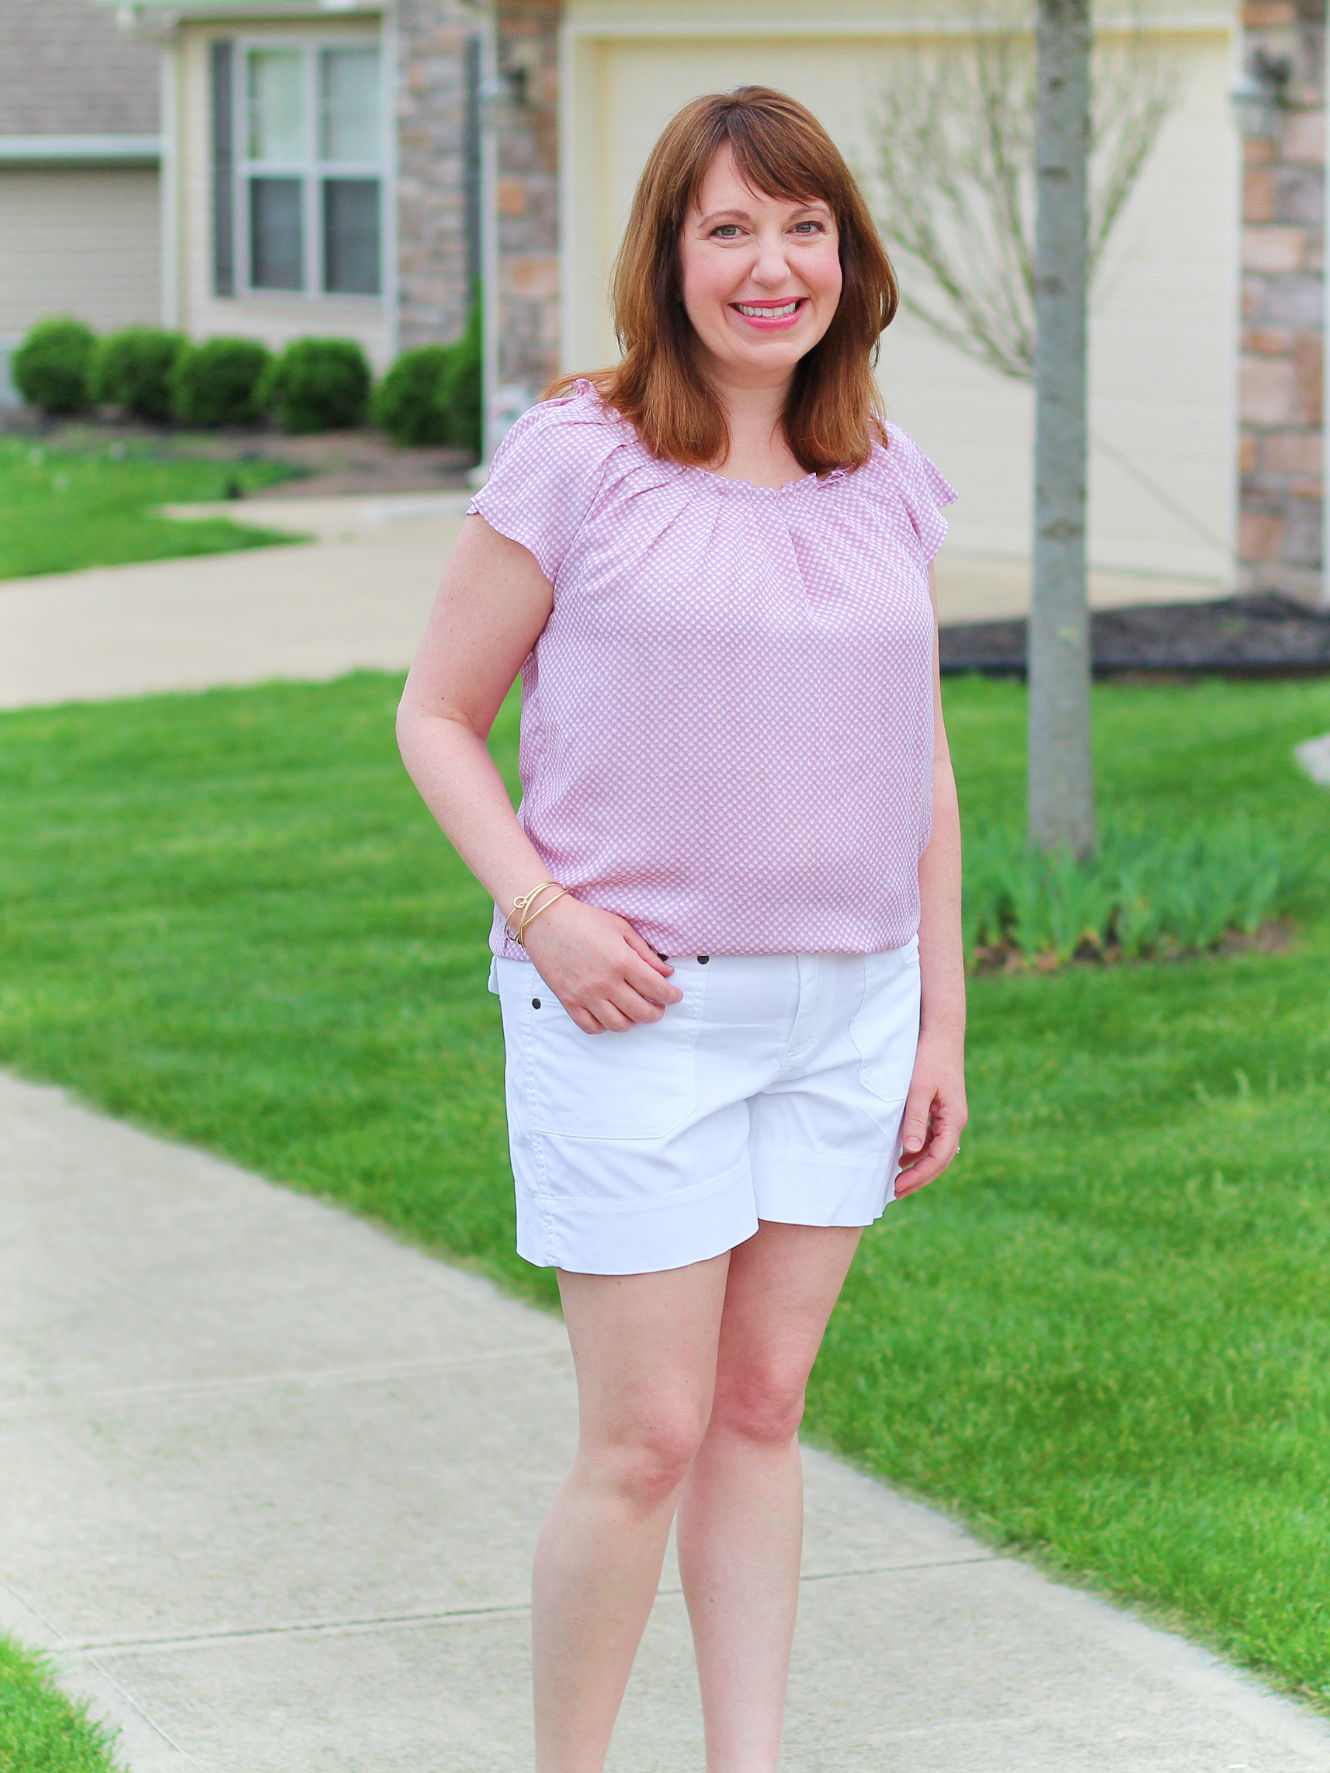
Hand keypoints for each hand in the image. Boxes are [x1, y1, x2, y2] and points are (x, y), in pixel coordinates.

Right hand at [518, 895, 682, 1033]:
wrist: (545, 921)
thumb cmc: (586, 920)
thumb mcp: (621, 928)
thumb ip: (646, 953)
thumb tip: (667, 973)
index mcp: (622, 961)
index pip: (657, 989)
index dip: (672, 996)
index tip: (675, 996)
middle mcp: (605, 982)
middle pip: (642, 1012)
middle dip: (657, 1012)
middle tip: (659, 1007)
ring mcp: (585, 994)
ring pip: (619, 1025)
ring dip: (633, 1022)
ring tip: (635, 1011)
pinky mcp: (568, 1001)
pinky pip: (591, 1027)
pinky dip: (605, 1026)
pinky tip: (611, 1015)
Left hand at [895, 1028, 966, 1196]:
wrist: (941, 1034)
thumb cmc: (929, 1058)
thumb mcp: (918, 1089)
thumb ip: (915, 1119)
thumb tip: (913, 1151)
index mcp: (954, 1120)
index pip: (939, 1159)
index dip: (919, 1176)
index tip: (898, 1187)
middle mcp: (955, 1122)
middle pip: (940, 1160)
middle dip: (919, 1178)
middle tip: (896, 1192)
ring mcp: (949, 1116)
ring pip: (937, 1151)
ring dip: (919, 1167)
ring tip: (898, 1182)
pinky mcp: (941, 1109)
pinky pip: (933, 1138)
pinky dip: (919, 1151)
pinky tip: (903, 1157)